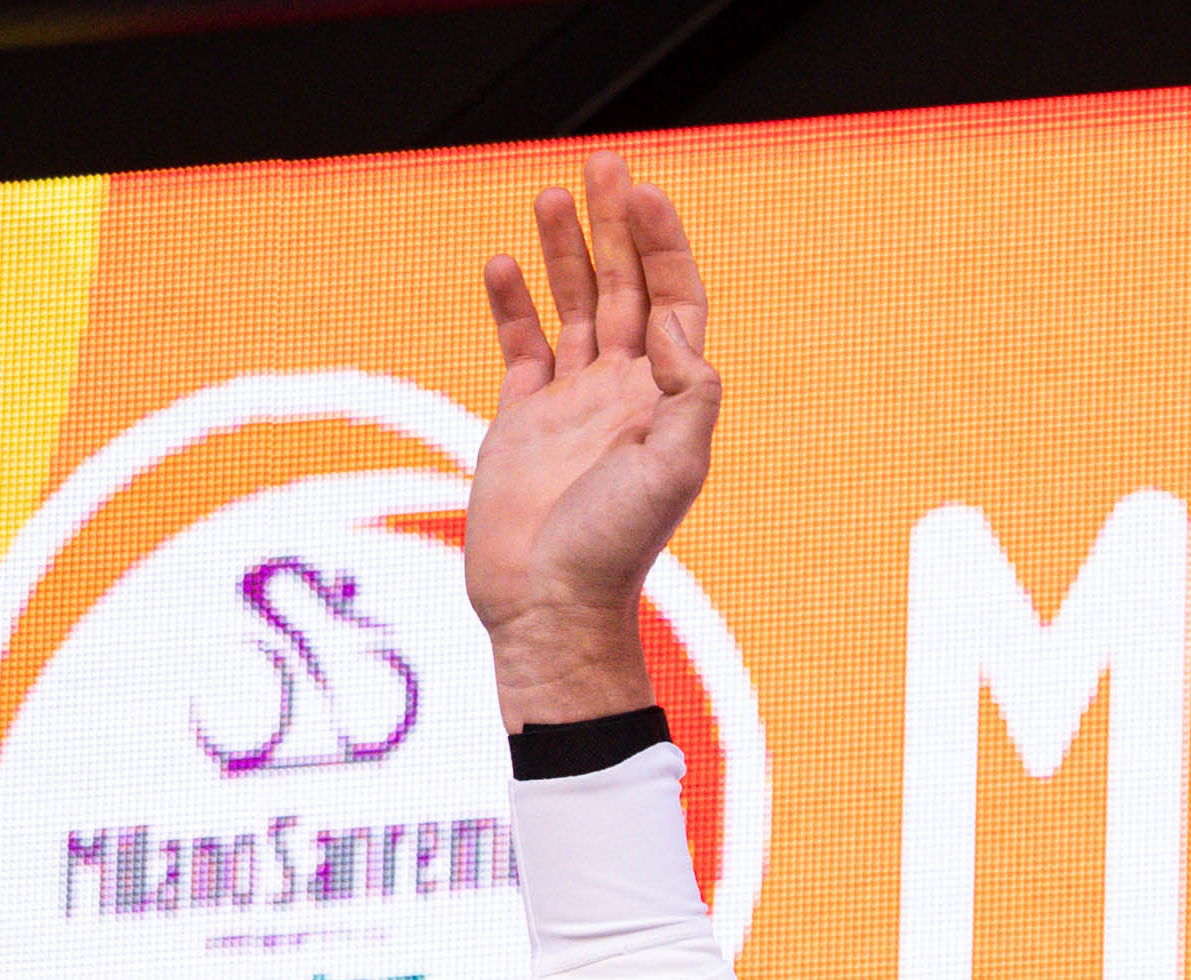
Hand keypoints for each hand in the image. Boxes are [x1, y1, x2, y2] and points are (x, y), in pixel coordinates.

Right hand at [466, 149, 720, 723]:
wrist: (550, 606)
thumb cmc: (616, 548)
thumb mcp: (675, 469)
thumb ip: (689, 393)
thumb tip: (671, 327)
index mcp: (666, 398)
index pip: (674, 301)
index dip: (663, 245)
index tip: (641, 194)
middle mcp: (623, 392)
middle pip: (625, 288)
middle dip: (615, 226)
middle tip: (602, 162)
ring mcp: (571, 404)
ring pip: (572, 306)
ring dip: (563, 250)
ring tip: (550, 195)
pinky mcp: (520, 421)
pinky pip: (519, 345)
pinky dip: (511, 302)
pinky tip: (501, 263)